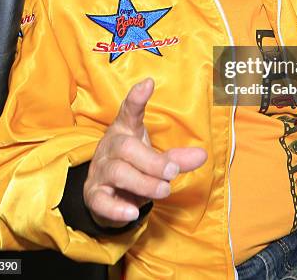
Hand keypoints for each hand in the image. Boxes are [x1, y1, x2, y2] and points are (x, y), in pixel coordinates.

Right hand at [83, 78, 206, 227]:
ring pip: (118, 172)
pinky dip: (116, 207)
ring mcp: (100, 171)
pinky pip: (101, 200)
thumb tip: (203, 155)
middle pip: (127, 147)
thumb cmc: (132, 167)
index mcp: (125, 131)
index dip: (137, 98)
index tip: (148, 83)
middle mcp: (110, 148)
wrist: (104, 194)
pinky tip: (133, 212)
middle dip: (152, 161)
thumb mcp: (154, 159)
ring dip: (143, 182)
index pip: (128, 112)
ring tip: (163, 190)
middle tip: (173, 170)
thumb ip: (176, 157)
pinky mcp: (94, 195)